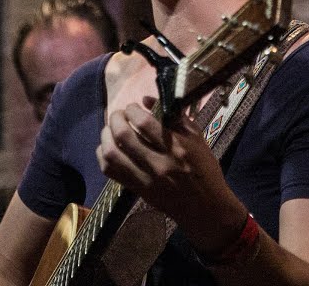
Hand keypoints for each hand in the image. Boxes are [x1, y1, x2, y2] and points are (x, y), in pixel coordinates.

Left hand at [96, 96, 239, 228]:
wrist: (205, 208)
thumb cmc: (204, 169)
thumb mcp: (197, 139)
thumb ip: (174, 117)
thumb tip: (146, 99)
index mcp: (177, 147)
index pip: (144, 122)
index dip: (132, 109)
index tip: (133, 107)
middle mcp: (158, 163)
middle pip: (123, 136)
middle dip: (116, 118)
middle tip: (119, 114)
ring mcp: (145, 178)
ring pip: (112, 154)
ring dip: (106, 136)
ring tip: (111, 129)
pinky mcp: (137, 190)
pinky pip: (110, 171)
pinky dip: (103, 155)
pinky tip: (108, 147)